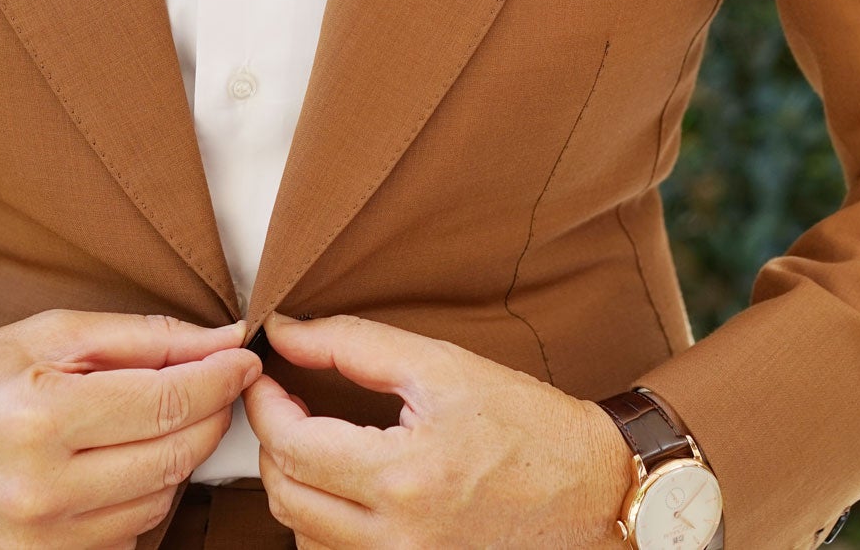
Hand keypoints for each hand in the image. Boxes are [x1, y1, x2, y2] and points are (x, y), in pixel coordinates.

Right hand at [0, 309, 259, 548]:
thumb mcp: (48, 335)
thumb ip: (141, 338)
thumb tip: (222, 339)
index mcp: (39, 419)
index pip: (165, 402)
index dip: (219, 377)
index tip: (244, 355)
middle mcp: (41, 490)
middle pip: (173, 457)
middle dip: (209, 413)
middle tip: (215, 381)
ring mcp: (40, 541)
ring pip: (160, 501)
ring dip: (177, 456)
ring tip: (156, 417)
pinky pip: (128, 534)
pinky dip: (142, 495)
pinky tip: (121, 461)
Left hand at [244, 313, 629, 548]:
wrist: (595, 490)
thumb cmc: (528, 424)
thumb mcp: (442, 365)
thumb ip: (353, 344)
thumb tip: (285, 331)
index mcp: (404, 476)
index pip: (290, 445)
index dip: (263, 403)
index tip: (265, 375)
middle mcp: (399, 537)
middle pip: (285, 495)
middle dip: (272, 441)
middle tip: (285, 401)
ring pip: (302, 532)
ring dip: (295, 482)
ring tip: (316, 439)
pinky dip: (323, 520)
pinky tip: (345, 483)